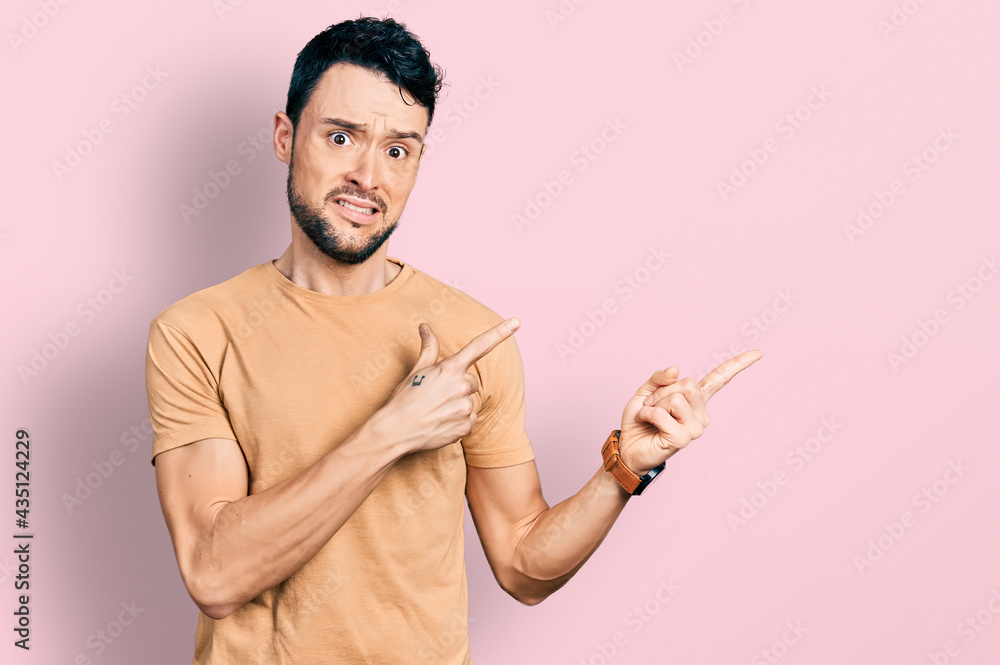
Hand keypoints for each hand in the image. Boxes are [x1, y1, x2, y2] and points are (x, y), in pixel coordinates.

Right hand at [371, 317, 520, 454]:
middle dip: (459, 386)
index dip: (500, 332)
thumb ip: (429, 348)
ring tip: (437, 411)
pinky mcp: (466, 427)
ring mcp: (465, 408)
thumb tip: (426, 326)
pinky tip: (441, 423)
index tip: (517, 322)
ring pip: (470, 402)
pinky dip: (458, 422)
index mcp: (450, 368)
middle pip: (472, 382)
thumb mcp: (417, 371)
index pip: (480, 345)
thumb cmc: (404, 399)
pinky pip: (469, 420)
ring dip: (458, 405)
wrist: (396, 431)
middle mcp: (462, 386)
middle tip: (438, 395)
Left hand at [617, 350, 762, 473]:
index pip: (719, 379)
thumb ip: (660, 378)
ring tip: (650, 416)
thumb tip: (675, 369)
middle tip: (651, 405)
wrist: (627, 447)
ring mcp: (695, 428)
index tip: (758, 354)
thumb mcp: (646, 392)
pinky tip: (649, 424)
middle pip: (688, 384)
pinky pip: (662, 413)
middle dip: (662, 391)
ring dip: (654, 403)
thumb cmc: (640, 421)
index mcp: (695, 400)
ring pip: (676, 398)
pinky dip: (648, 414)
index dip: (737, 365)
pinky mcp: (683, 439)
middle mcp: (701, 413)